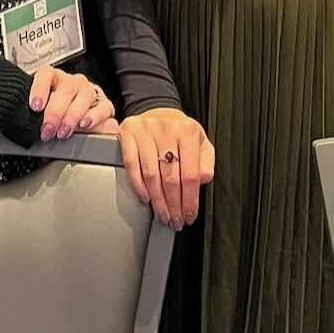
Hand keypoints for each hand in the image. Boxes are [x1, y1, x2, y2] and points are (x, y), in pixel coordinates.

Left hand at [27, 67, 115, 141]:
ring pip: (85, 95)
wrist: (79, 122)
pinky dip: (94, 116)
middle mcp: (73, 82)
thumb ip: (37, 114)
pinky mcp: (105, 105)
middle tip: (48, 130)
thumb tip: (26, 123)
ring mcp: (89, 91)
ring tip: (64, 131)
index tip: (35, 106)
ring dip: (73, 115)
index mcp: (55, 79)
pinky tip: (84, 125)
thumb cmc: (56, 115)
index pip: (46, 73)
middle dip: (55, 112)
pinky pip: (103, 107)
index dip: (40, 88)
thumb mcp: (43, 112)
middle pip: (66, 88)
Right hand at [116, 107, 215, 229]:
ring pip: (151, 174)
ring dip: (157, 200)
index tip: (189, 215)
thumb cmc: (180, 133)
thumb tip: (198, 183)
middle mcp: (167, 128)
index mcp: (188, 132)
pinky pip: (131, 164)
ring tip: (162, 214)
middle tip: (174, 220)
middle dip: (173, 205)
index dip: (190, 200)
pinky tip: (145, 198)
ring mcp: (145, 129)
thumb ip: (205, 164)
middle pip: (170, 177)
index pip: (190, 174)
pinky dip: (138, 185)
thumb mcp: (201, 144)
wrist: (159, 112)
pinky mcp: (128, 132)